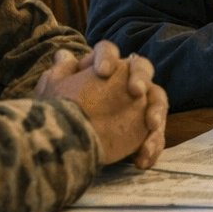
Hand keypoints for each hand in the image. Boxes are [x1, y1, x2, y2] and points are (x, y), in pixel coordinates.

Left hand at [46, 42, 168, 167]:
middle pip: (141, 68)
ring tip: (151, 127)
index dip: (107, 57)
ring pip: (157, 101)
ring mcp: (138, 104)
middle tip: (136, 92)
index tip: (101, 72)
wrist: (66, 147)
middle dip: (140, 77)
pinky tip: (142, 160)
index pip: (107, 51)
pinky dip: (153, 146)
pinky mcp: (144, 130)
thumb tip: (63, 54)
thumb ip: (62, 75)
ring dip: (156, 112)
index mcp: (102, 68)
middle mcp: (124, 80)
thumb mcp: (55, 97)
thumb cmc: (60, 116)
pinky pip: (155, 135)